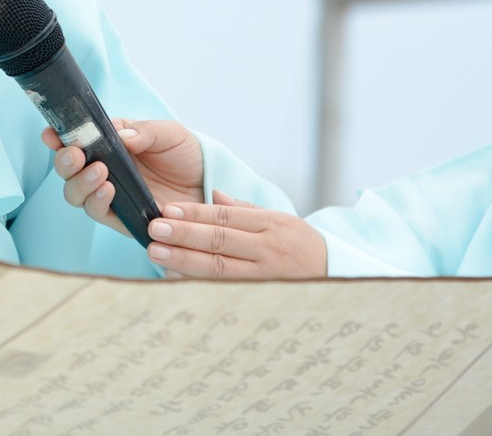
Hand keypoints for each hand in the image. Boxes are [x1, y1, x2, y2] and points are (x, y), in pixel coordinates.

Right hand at [44, 119, 204, 235]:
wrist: (208, 184)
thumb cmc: (185, 154)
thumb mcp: (169, 133)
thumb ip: (145, 131)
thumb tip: (123, 136)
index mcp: (108, 144)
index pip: (74, 140)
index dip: (57, 137)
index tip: (51, 134)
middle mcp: (103, 170)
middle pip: (68, 171)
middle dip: (64, 162)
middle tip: (76, 155)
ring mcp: (111, 195)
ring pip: (76, 194)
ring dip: (80, 183)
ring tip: (100, 173)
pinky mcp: (122, 218)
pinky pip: (100, 213)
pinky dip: (98, 202)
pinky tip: (109, 191)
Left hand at [145, 190, 326, 279]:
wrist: (336, 277)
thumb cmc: (300, 245)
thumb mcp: (280, 219)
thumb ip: (244, 209)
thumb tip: (212, 194)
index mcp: (271, 225)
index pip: (226, 217)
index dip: (195, 213)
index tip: (168, 210)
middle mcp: (268, 250)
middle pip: (220, 242)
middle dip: (185, 235)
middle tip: (155, 229)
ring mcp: (265, 278)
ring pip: (219, 269)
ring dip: (185, 261)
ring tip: (157, 252)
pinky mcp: (261, 298)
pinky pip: (224, 290)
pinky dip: (198, 284)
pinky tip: (176, 278)